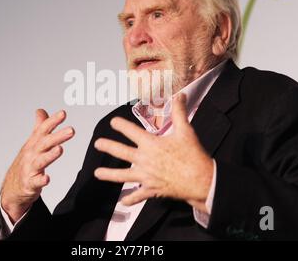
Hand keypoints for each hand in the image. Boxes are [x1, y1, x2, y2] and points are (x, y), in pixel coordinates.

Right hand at [1, 109, 74, 222]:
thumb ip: (39, 127)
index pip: (43, 129)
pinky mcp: (30, 183)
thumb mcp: (31, 143)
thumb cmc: (25, 163)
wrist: (12, 187)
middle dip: (58, 136)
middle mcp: (31, 154)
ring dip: (50, 155)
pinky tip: (47, 179)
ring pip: (41, 161)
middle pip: (45, 143)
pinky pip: (35, 182)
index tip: (63, 113)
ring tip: (60, 149)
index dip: (52, 121)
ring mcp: (30, 169)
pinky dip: (41, 180)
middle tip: (72, 130)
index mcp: (33, 143)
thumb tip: (41, 110)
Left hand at [94, 93, 212, 211]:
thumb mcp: (186, 130)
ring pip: (123, 176)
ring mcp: (146, 176)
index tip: (113, 122)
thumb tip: (179, 96)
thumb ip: (179, 112)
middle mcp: (144, 160)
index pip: (131, 131)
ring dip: (109, 175)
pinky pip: (138, 196)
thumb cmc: (193, 155)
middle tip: (97, 144)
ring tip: (97, 174)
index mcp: (150, 144)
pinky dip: (130, 199)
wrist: (201, 180)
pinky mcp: (152, 190)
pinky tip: (122, 202)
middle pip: (121, 152)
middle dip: (108, 147)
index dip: (120, 125)